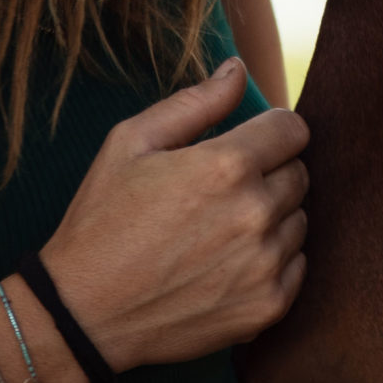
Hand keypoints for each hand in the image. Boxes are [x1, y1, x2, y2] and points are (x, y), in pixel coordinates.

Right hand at [33, 59, 308, 377]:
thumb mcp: (132, 142)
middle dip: (270, 172)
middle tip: (223, 190)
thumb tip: (239, 69)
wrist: (83, 313)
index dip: (271, 131)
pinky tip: (229, 263)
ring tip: (220, 228)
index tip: (248, 143)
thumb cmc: (102, 219)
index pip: (293, 129)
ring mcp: (265, 265)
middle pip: (299, 173)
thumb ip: (196, 101)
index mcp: (227, 166)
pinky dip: (273, 261)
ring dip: (272, 218)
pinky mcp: (267, 307)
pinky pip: (297, 266)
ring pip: (299, 220)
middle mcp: (255, 214)